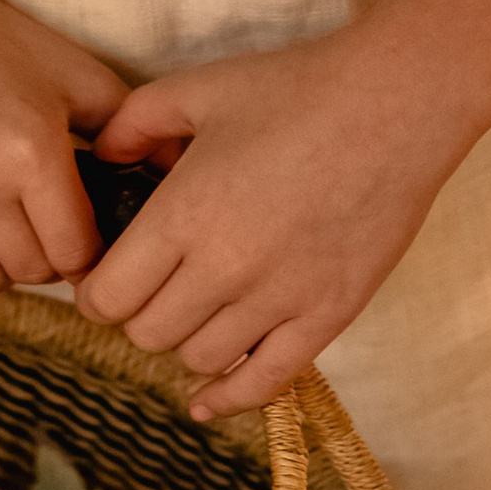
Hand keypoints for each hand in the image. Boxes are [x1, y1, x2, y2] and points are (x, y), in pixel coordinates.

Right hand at [0, 0, 128, 303]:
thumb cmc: (0, 45)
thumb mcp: (78, 76)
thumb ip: (134, 130)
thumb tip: (180, 181)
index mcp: (29, 148)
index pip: (75, 253)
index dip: (86, 249)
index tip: (80, 232)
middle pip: (27, 270)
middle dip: (43, 256)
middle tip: (37, 224)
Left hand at [77, 28, 472, 418]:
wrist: (396, 105)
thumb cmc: (296, 90)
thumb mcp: (198, 89)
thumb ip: (133, 125)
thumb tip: (101, 159)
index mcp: (184, 214)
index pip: (109, 296)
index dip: (95, 291)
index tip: (103, 277)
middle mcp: (225, 268)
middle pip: (147, 332)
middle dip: (137, 313)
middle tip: (150, 287)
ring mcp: (280, 299)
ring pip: (198, 358)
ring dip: (183, 340)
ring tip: (191, 311)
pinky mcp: (328, 315)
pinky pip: (266, 381)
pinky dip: (229, 397)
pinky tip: (206, 400)